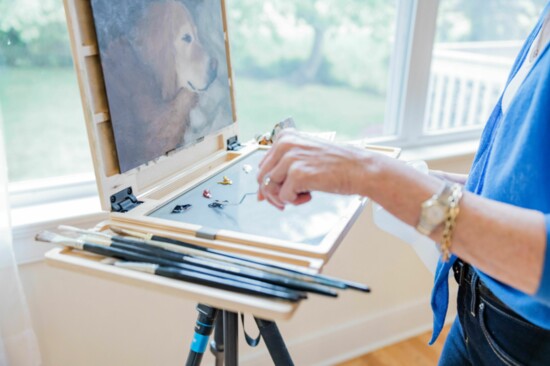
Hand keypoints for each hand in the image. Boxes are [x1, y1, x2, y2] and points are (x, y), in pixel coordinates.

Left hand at [256, 130, 371, 208]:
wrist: (359, 169)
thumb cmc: (336, 164)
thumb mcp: (305, 158)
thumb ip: (282, 170)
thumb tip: (261, 194)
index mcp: (285, 137)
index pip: (263, 165)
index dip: (270, 182)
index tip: (281, 190)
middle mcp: (285, 144)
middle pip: (262, 177)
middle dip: (273, 194)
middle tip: (289, 199)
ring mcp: (291, 158)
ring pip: (270, 188)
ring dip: (285, 197)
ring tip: (303, 195)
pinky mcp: (298, 174)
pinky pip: (283, 196)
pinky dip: (295, 201)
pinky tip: (309, 195)